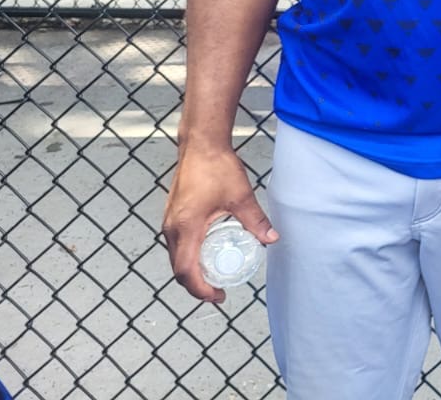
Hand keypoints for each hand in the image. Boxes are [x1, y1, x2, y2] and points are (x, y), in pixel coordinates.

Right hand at [162, 144, 275, 303]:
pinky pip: (176, 244)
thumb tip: (271, 239)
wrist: (200, 144)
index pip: (186, 272)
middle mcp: (171, 229)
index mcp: (185, 228)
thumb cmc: (216, 167)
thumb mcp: (241, 196)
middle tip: (218, 290)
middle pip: (178, 269)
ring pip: (176, 257)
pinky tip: (206, 253)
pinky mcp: (172, 215)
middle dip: (197, 285)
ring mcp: (169, 222)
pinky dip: (189, 256)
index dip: (201, 289)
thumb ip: (255, 220)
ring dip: (192, 271)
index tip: (218, 296)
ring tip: (214, 275)